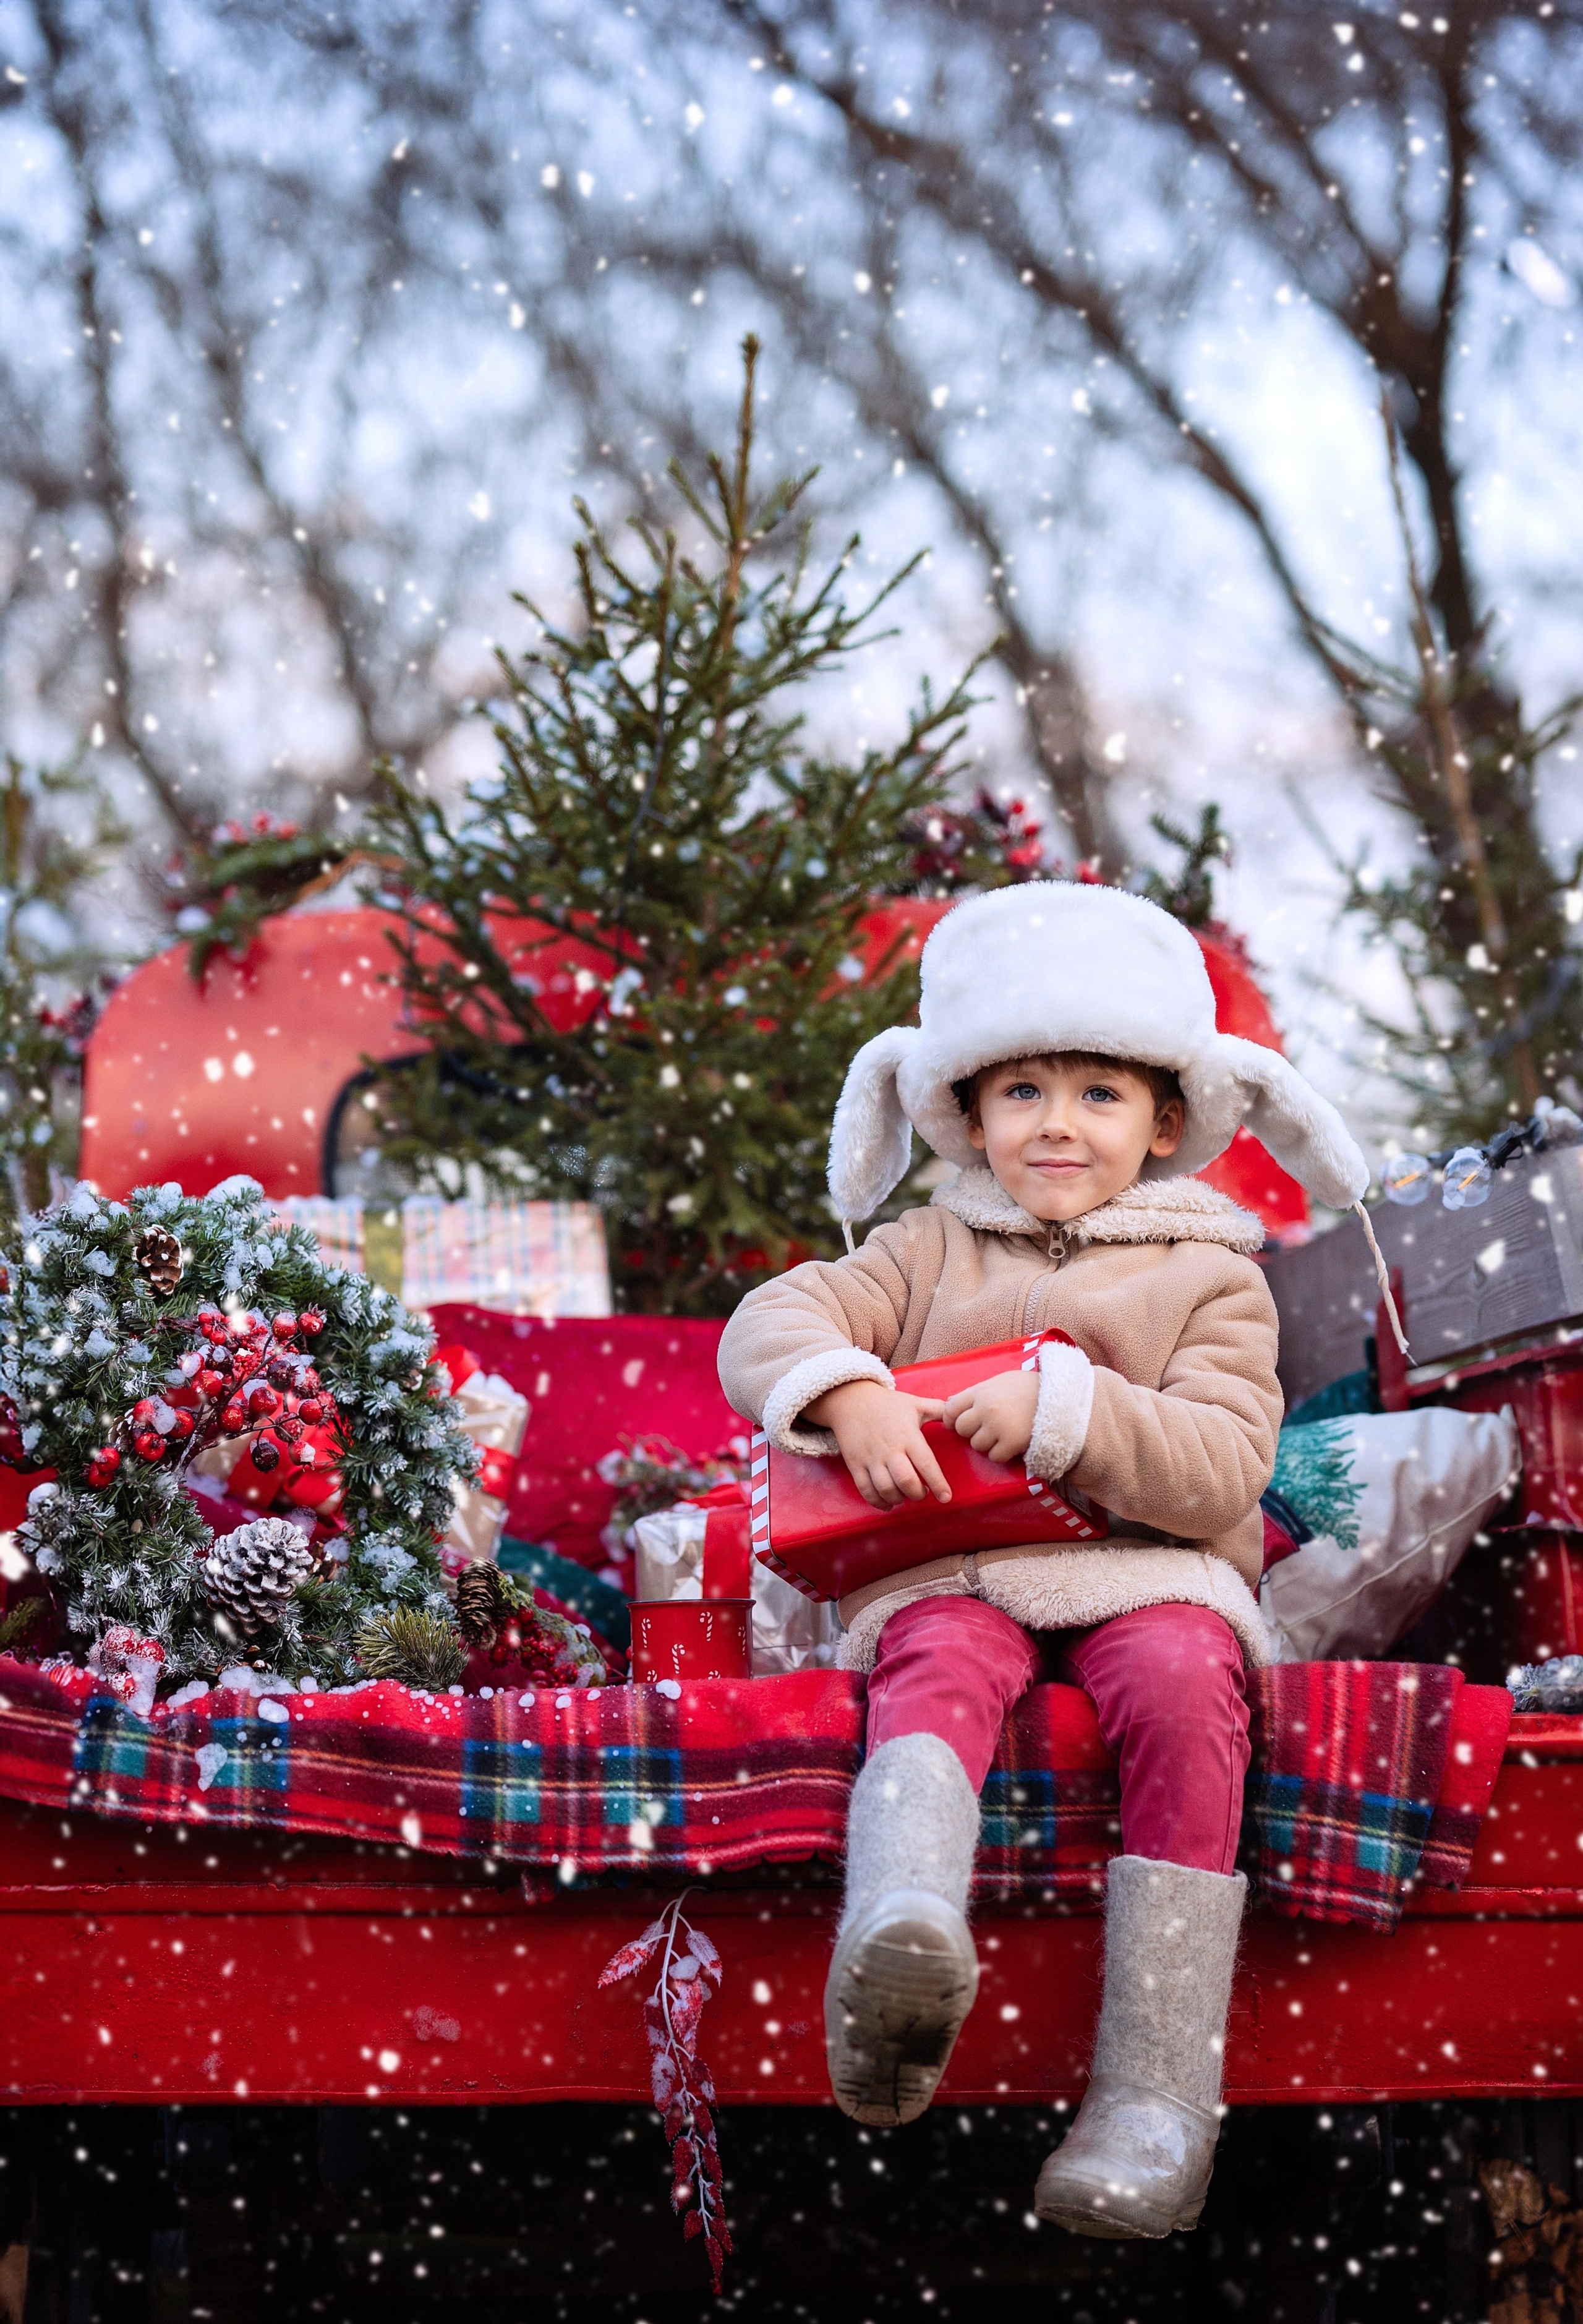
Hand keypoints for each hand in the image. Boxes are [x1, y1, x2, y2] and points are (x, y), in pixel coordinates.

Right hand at [801, 1378, 950, 1509]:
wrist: (850, 1400)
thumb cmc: (887, 1404)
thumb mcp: (916, 1403)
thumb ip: (940, 1410)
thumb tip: (959, 1416)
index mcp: (908, 1435)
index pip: (926, 1463)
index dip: (938, 1483)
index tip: (946, 1497)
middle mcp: (890, 1449)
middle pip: (905, 1480)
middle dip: (917, 1494)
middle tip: (923, 1492)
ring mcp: (871, 1458)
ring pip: (886, 1488)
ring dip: (898, 1498)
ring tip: (905, 1495)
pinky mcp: (855, 1464)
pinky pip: (866, 1490)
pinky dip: (878, 1502)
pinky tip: (888, 1503)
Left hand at [942, 1370, 1038, 1464]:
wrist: (1059, 1396)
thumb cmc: (1028, 1387)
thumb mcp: (1000, 1381)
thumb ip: (976, 1392)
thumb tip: (950, 1402)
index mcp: (981, 1391)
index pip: (950, 1408)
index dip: (950, 1418)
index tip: (955, 1423)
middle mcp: (986, 1408)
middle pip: (961, 1429)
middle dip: (970, 1431)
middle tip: (985, 1429)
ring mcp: (999, 1426)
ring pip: (977, 1445)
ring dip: (987, 1444)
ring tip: (1002, 1434)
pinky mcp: (1012, 1442)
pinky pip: (994, 1457)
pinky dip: (1001, 1454)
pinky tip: (1011, 1444)